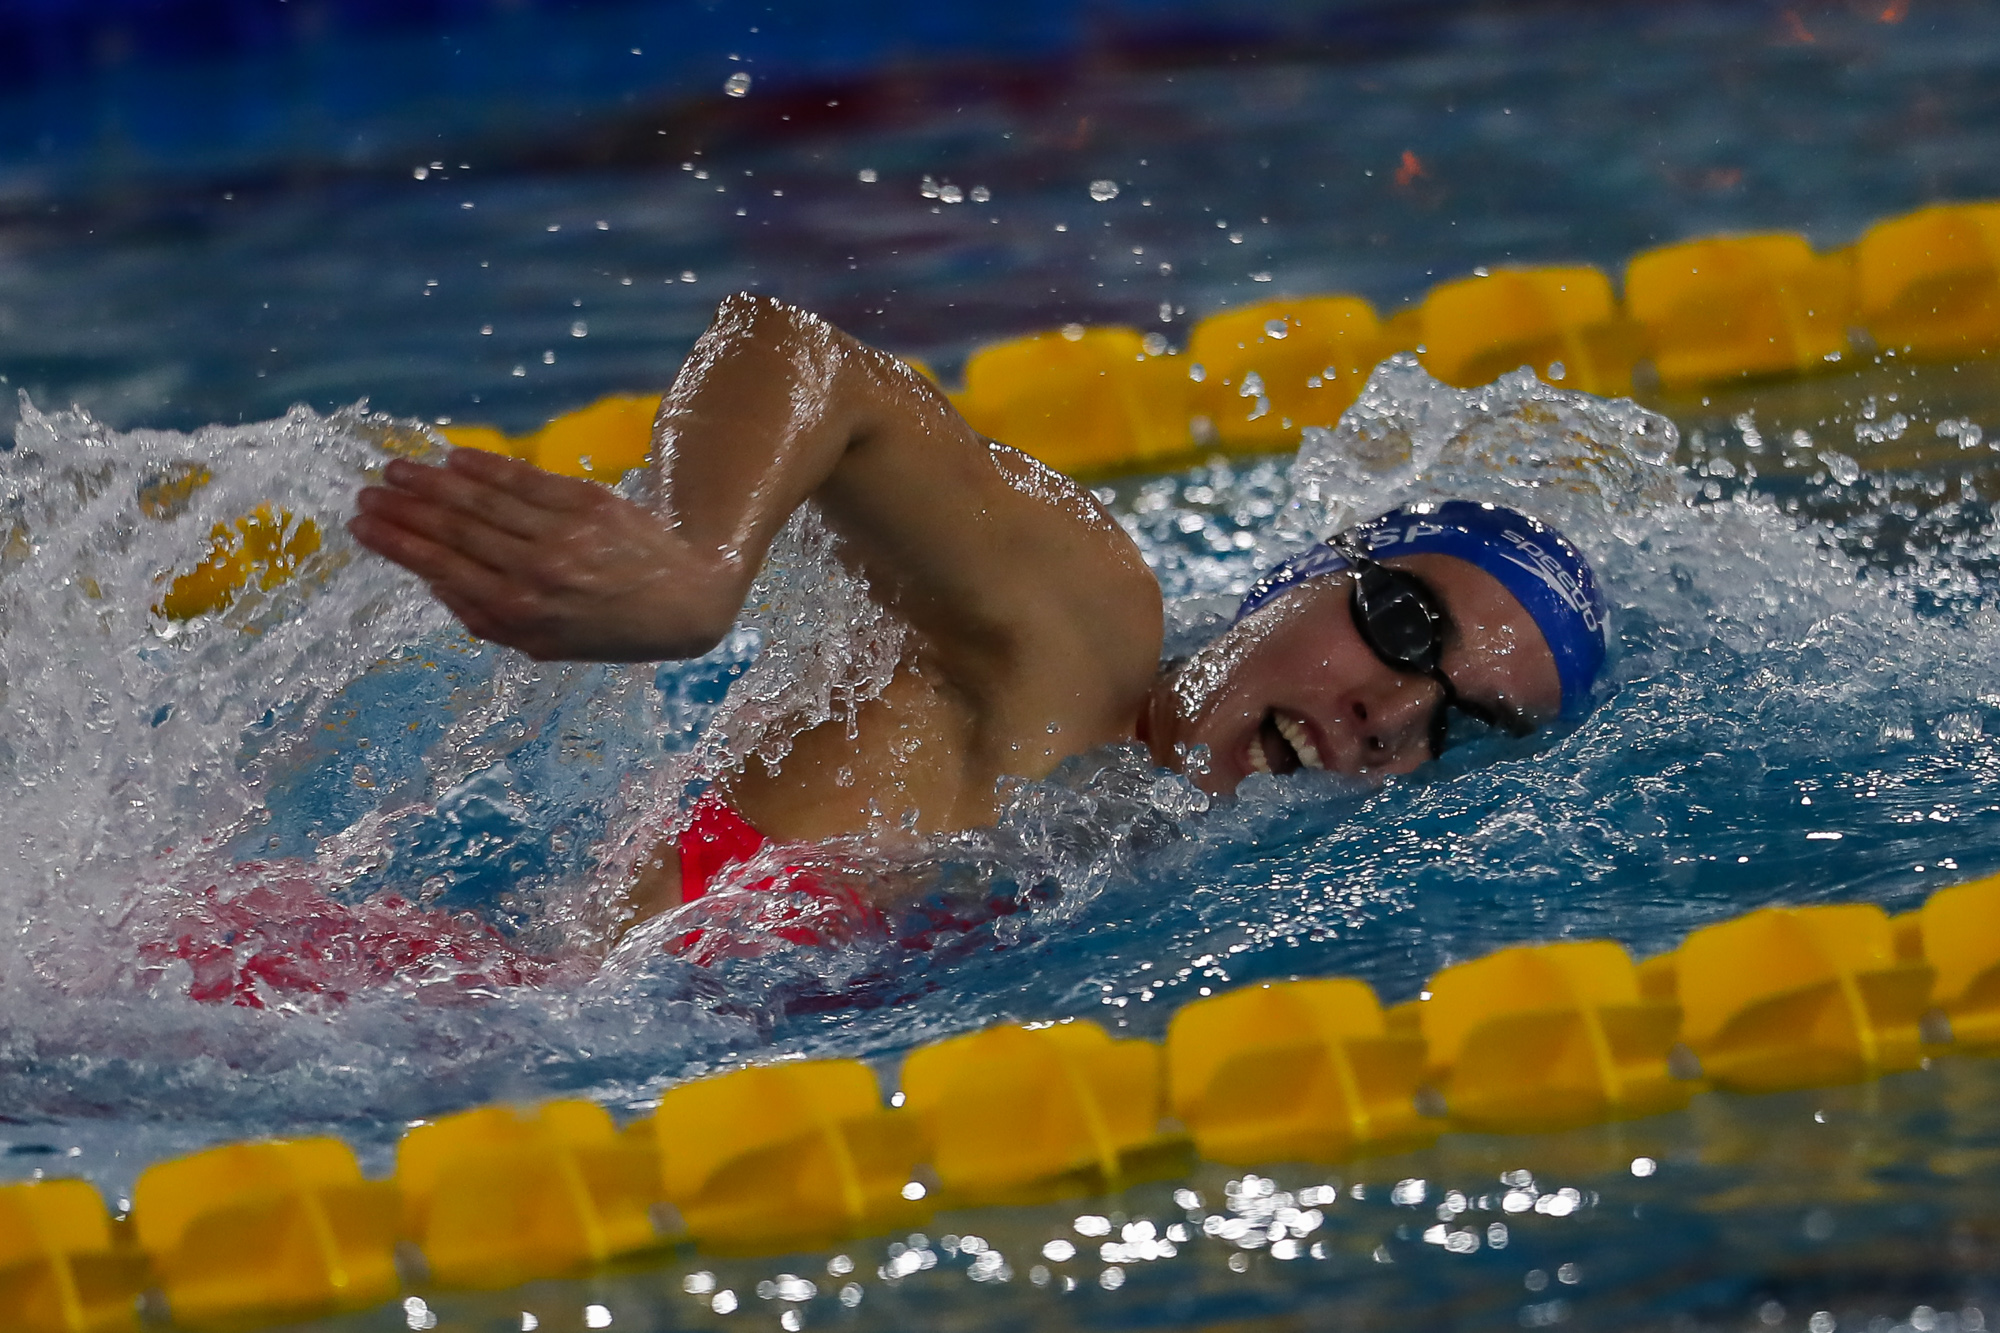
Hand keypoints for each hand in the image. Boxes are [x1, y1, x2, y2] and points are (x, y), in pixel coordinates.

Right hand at [348, 448, 743, 660]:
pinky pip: (525, 480)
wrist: (687, 600)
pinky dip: (484, 467)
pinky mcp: (587, 502)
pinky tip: (452, 459)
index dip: (397, 543)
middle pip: (455, 530)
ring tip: (395, 470)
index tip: (361, 524)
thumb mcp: (544, 645)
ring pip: (483, 501)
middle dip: (403, 509)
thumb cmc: (607, 628)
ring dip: (432, 483)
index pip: (442, 568)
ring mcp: (563, 534)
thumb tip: (432, 580)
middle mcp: (537, 571)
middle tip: (366, 492)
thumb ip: (485, 619)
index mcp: (521, 613)